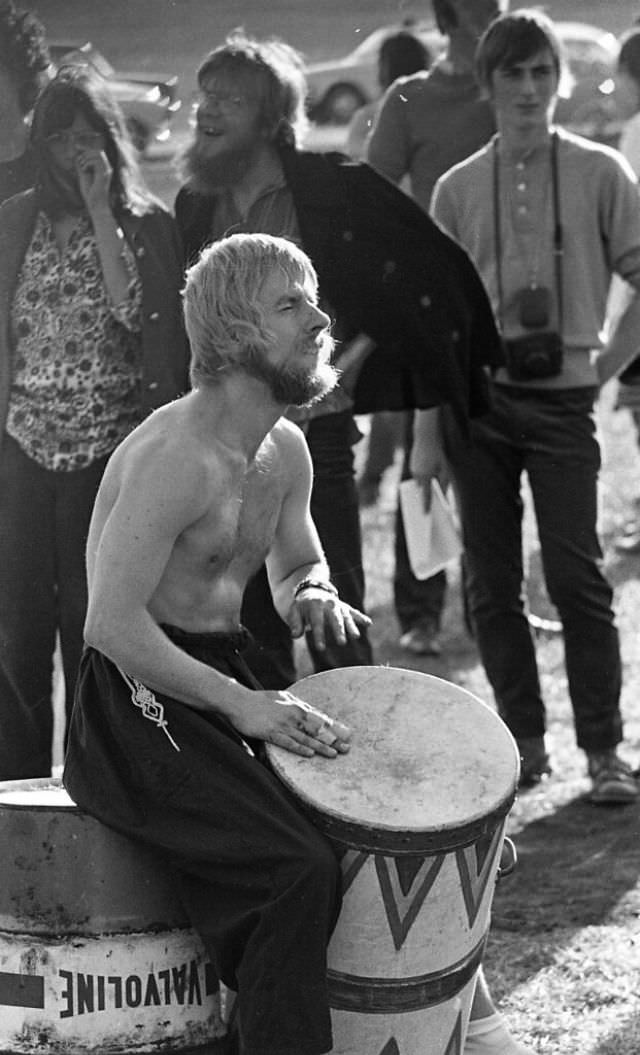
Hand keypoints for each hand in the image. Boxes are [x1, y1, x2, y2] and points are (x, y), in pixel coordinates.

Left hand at [76, 149, 111, 214]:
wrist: (96, 205)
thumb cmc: (90, 193)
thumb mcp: (83, 175)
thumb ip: (81, 165)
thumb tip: (76, 155)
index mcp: (104, 169)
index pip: (97, 153)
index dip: (87, 149)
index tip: (76, 146)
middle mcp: (107, 169)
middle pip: (98, 151)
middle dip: (86, 152)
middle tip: (79, 162)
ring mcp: (107, 171)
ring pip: (97, 154)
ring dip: (86, 158)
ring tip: (82, 167)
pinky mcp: (104, 174)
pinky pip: (95, 161)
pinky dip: (87, 163)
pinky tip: (84, 170)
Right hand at [234, 690, 351, 757]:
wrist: (239, 701)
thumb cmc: (261, 700)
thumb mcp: (283, 698)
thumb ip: (297, 705)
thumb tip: (310, 711)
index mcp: (297, 706)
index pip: (320, 718)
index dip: (335, 728)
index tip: (348, 735)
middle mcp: (293, 714)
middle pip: (317, 729)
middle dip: (333, 739)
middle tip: (347, 749)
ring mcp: (282, 724)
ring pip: (306, 737)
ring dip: (321, 747)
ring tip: (334, 754)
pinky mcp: (271, 732)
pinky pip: (288, 742)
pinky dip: (299, 748)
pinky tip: (309, 754)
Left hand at [286, 588, 370, 651]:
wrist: (312, 589)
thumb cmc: (302, 606)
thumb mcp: (294, 611)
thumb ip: (295, 623)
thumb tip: (295, 635)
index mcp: (315, 605)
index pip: (317, 623)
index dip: (319, 635)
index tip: (321, 648)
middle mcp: (328, 604)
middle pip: (334, 619)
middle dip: (338, 631)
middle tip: (342, 643)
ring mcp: (338, 605)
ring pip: (346, 616)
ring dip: (351, 627)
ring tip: (356, 637)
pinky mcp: (345, 607)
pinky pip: (354, 612)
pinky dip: (361, 617)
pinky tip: (369, 623)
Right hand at [409, 444, 449, 511]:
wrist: (426, 438)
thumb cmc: (438, 454)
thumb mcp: (445, 468)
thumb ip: (444, 483)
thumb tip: (443, 495)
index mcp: (426, 476)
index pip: (425, 494)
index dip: (425, 505)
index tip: (425, 514)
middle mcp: (417, 474)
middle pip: (421, 490)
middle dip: (424, 498)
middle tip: (425, 510)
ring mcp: (413, 470)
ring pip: (419, 482)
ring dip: (424, 486)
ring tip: (427, 495)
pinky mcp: (412, 465)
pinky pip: (418, 476)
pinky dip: (422, 478)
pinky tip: (426, 479)